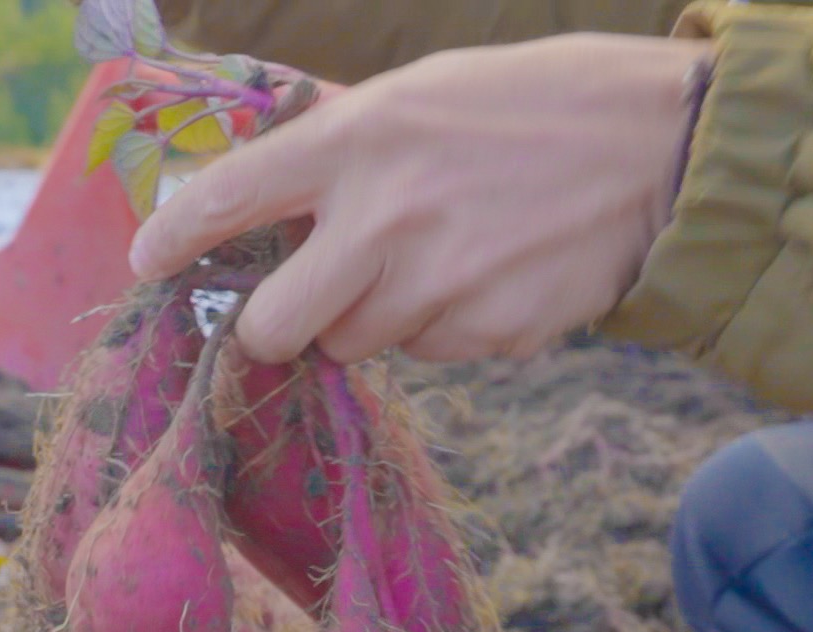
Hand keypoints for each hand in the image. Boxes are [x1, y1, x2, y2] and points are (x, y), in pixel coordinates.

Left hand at [129, 33, 711, 364]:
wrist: (665, 144)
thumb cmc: (530, 108)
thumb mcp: (420, 94)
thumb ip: (334, 142)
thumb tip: (253, 181)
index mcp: (354, 140)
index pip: (225, 199)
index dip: (172, 241)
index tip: (148, 266)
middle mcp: (382, 217)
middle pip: (273, 328)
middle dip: (277, 329)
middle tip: (301, 308)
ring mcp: (437, 283)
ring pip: (354, 347)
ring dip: (374, 320)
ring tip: (437, 258)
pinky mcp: (488, 333)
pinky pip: (430, 355)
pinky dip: (444, 329)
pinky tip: (489, 275)